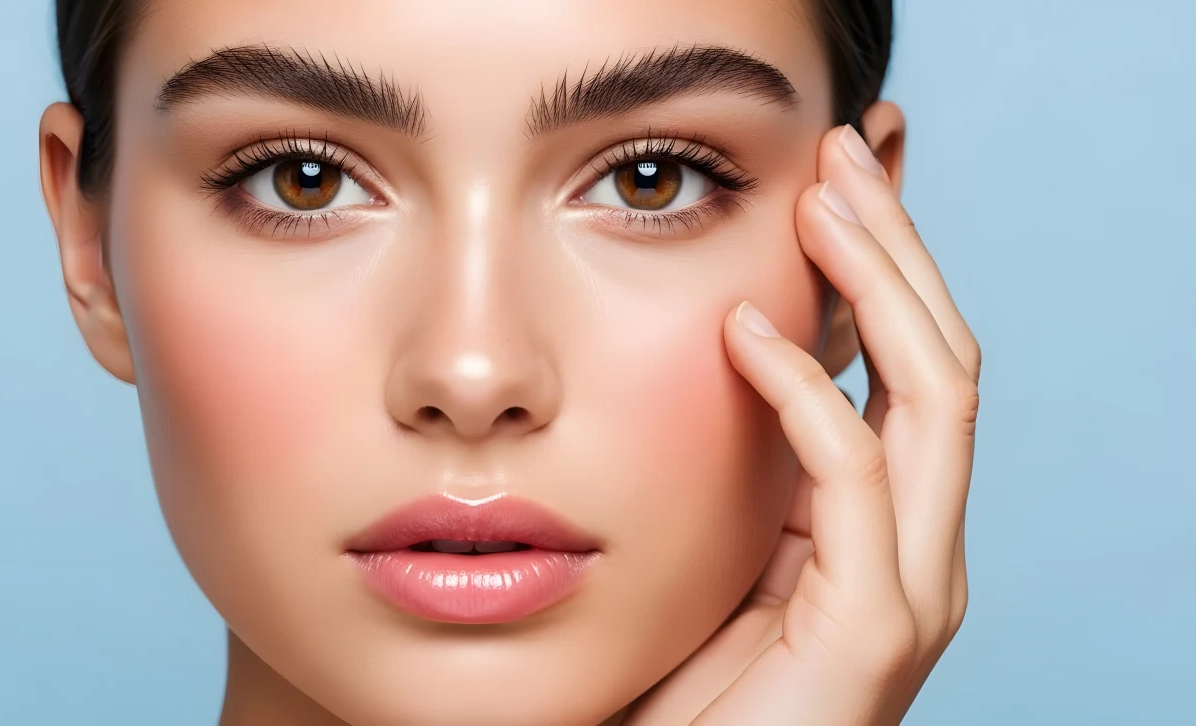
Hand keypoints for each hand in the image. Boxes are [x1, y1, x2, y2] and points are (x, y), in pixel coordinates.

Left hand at [625, 125, 980, 724]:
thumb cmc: (682, 678)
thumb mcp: (724, 536)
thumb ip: (757, 454)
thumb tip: (742, 337)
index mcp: (885, 522)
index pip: (913, 367)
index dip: (884, 266)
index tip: (828, 183)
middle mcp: (919, 547)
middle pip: (943, 360)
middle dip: (897, 249)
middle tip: (841, 158)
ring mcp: (908, 588)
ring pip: (934, 397)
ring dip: (880, 286)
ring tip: (819, 204)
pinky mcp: (870, 631)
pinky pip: (855, 478)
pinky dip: (808, 392)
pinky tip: (747, 334)